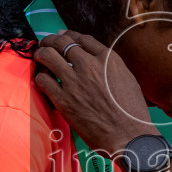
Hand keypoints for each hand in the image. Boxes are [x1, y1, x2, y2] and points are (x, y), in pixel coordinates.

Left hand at [34, 31, 153, 154]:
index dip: (69, 35)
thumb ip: (110, 66)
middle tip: (46, 44)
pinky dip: (40, 77)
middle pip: (62, 42)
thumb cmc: (131, 112)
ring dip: (41, 54)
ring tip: (39, 57)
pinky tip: (43, 80)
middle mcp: (89, 66)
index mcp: (108, 59)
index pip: (82, 38)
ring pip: (48, 56)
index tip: (63, 35)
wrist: (128, 136)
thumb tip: (97, 60)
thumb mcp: (127, 79)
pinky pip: (43, 79)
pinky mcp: (63, 100)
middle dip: (50, 41)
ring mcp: (74, 82)